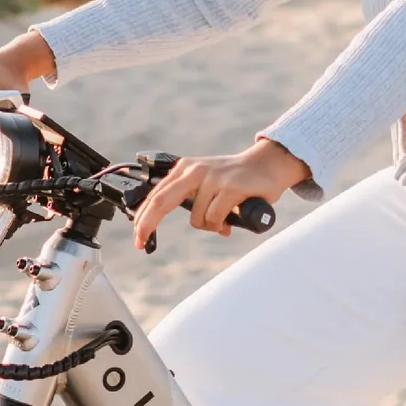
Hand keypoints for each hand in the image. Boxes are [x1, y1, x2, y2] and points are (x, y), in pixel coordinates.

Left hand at [132, 140, 309, 251]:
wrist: (268, 163)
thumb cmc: (236, 178)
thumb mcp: (207, 183)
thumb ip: (193, 201)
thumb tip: (192, 224)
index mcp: (185, 169)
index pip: (156, 195)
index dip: (143, 217)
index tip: (137, 237)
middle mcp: (194, 171)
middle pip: (161, 201)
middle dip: (147, 224)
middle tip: (140, 243)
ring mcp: (212, 178)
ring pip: (197, 219)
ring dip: (210, 226)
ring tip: (224, 217)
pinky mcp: (230, 187)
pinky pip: (216, 218)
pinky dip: (221, 225)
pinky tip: (230, 220)